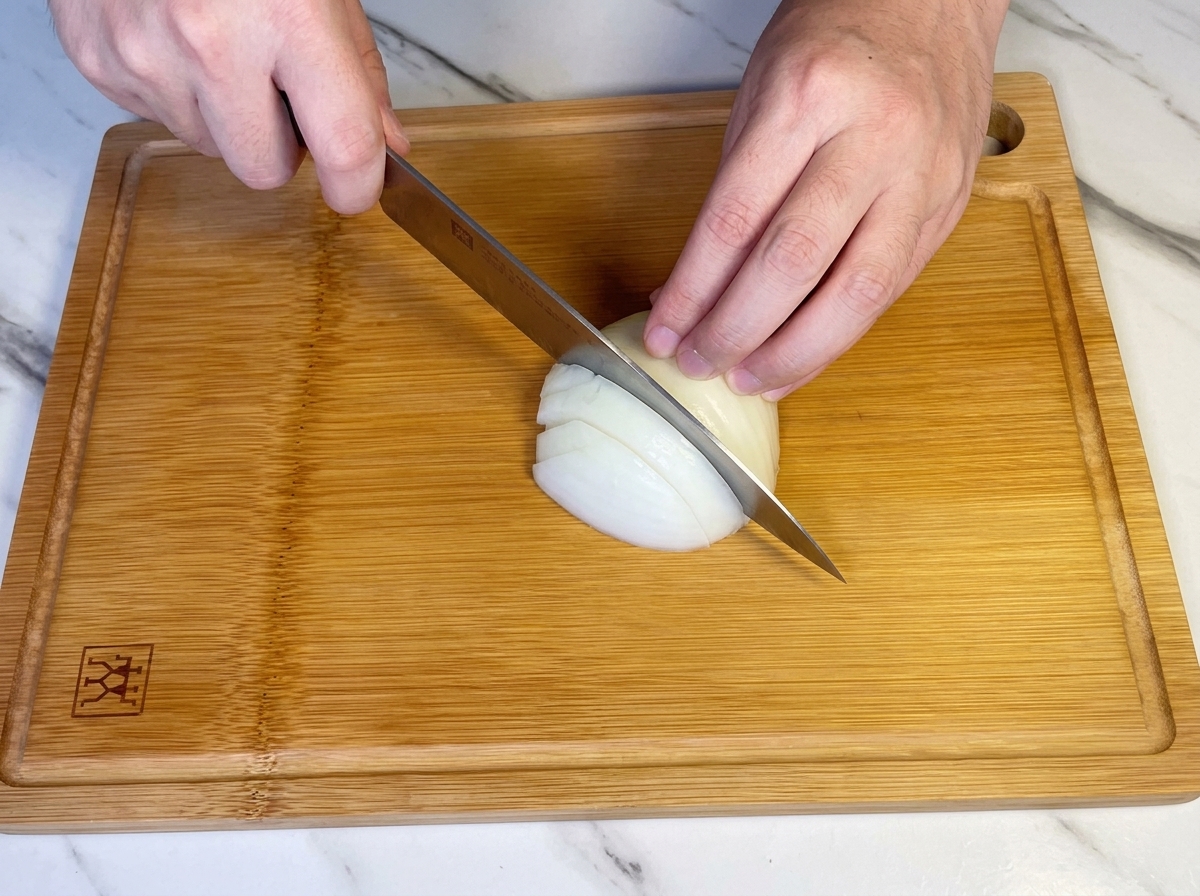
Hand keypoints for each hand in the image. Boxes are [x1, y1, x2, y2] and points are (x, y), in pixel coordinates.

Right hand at [49, 0, 407, 213]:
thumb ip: (359, 70)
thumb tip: (384, 141)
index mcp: (286, 17)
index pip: (342, 147)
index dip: (358, 185)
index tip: (358, 188)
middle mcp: (210, 44)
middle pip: (262, 171)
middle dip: (278, 147)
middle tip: (277, 90)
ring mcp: (145, 55)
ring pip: (207, 146)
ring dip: (222, 114)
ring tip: (218, 43)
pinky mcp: (99, 59)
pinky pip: (156, 116)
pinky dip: (175, 90)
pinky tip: (174, 35)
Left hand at [642, 0, 1008, 398]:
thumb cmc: (835, 37)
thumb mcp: (761, 94)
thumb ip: (736, 191)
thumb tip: (695, 287)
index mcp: (808, 97)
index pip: (734, 219)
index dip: (692, 290)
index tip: (663, 330)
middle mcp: (873, 137)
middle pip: (794, 263)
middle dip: (737, 330)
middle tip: (698, 363)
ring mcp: (921, 174)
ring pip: (857, 291)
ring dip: (795, 352)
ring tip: (751, 380)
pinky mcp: (948, 204)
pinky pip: (891, 286)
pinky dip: (841, 333)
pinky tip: (802, 356)